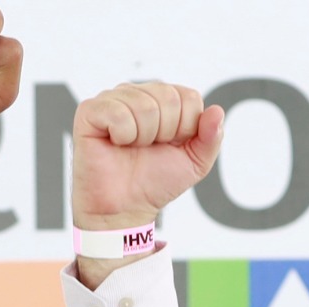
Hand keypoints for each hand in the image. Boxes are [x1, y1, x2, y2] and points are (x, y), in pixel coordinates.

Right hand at [72, 81, 223, 230]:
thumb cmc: (155, 183)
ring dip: (143, 138)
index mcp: (163, 100)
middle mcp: (138, 94)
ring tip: (130, 149)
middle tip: (147, 150)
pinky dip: (122, 136)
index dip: (184, 129)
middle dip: (164, 134)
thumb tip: (218, 112)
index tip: (169, 146)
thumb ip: (210, 139)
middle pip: (168, 98)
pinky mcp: (91, 111)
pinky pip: (117, 113)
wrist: (125, 209)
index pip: (189, 97)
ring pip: (145, 105)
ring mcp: (113, 99)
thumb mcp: (194, 164)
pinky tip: (114, 144)